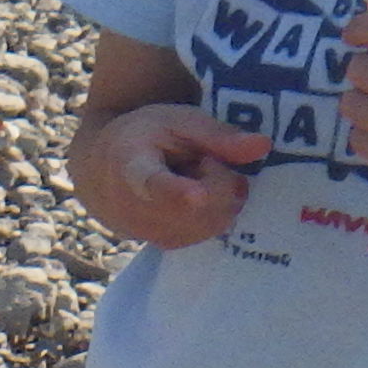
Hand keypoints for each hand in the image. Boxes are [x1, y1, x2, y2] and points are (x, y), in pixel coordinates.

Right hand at [72, 101, 267, 247]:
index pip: (153, 184)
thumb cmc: (145, 138)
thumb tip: (263, 146)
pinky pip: (209, 232)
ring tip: (195, 176)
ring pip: (212, 221)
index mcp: (131, 166)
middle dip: (219, 180)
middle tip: (205, 160)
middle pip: (203, 205)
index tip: (196, 195)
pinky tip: (196, 196)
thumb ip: (219, 135)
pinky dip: (213, 213)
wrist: (103, 170)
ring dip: (219, 198)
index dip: (176, 192)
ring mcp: (148, 233)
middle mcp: (134, 208)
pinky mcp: (165, 245)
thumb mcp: (177, 122)